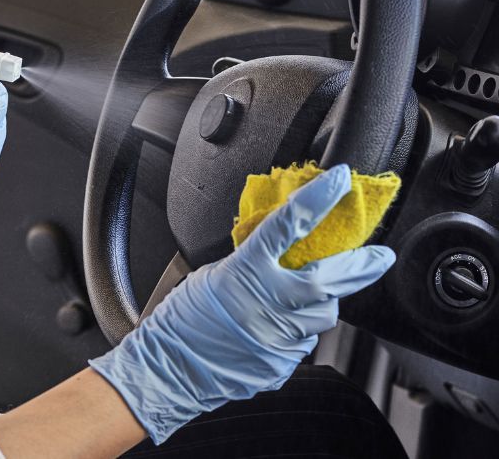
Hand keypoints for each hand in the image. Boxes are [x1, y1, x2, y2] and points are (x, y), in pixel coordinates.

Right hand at [89, 164, 395, 443]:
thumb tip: (276, 253)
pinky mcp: (282, 361)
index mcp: (246, 270)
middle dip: (363, 266)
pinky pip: (304, 342)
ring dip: (325, 302)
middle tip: (381, 256)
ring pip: (324, 315)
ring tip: (311, 297)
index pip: (289, 224)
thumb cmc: (183, 321)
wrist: (170, 370)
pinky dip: (299, 331)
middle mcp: (269, 301)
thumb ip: (250, 262)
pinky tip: (281, 328)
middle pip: (331, 278)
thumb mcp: (214, 275)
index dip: (319, 199)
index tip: (341, 181)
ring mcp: (279, 335)